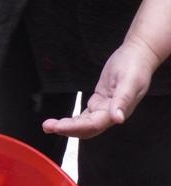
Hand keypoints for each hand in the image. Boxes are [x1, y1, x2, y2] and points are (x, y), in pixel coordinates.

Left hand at [43, 40, 157, 138]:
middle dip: (67, 129)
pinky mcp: (100, 101)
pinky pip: (86, 116)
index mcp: (117, 110)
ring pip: (85, 124)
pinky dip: (74, 120)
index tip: (58, 127)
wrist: (137, 56)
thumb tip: (118, 119)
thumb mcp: (129, 81)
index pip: (93, 125)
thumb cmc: (135, 67)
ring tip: (49, 125)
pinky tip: (63, 122)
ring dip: (68, 126)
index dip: (75, 128)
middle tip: (47, 126)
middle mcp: (111, 113)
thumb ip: (123, 100)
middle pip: (87, 128)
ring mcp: (105, 108)